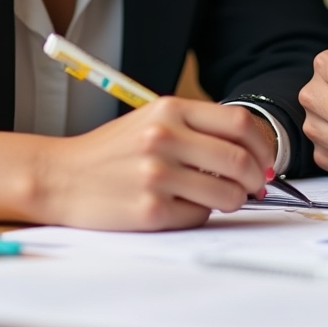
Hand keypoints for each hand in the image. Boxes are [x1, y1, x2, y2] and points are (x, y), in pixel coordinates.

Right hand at [0, 97, 274, 231]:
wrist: (60, 176)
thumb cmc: (112, 150)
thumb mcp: (152, 120)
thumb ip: (196, 128)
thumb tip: (249, 152)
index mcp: (170, 110)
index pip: (239, 123)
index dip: (263, 144)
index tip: (267, 159)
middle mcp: (164, 137)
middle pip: (239, 158)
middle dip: (256, 177)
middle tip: (256, 185)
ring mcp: (157, 174)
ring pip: (226, 192)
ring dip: (234, 199)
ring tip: (222, 198)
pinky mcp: (150, 211)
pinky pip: (199, 216)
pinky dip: (201, 214)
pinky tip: (183, 207)